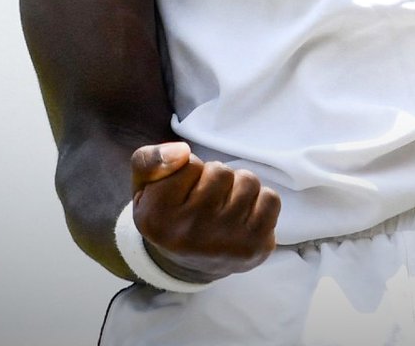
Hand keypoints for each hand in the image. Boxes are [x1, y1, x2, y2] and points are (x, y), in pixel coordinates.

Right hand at [130, 142, 280, 283]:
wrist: (189, 264)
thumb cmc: (170, 214)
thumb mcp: (144, 187)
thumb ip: (149, 160)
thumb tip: (183, 151)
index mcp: (156, 217)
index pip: (189, 162)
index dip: (189, 171)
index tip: (182, 193)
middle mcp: (189, 234)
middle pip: (220, 171)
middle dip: (216, 177)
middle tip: (206, 200)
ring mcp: (224, 243)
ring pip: (247, 181)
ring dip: (239, 187)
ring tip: (225, 206)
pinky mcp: (254, 248)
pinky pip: (271, 199)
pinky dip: (261, 201)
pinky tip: (244, 217)